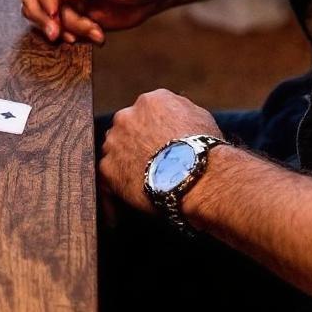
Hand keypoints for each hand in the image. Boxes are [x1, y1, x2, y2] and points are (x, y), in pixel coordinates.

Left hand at [101, 89, 220, 213]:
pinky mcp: (108, 168)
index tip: (158, 142)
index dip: (151, 130)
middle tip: (150, 162)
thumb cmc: (205, 150)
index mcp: (150, 102)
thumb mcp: (200, 117)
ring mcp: (113, 143)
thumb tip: (176, 116)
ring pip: (114, 152)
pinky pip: (106, 181)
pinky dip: (114, 192)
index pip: (144, 113)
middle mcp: (126, 117)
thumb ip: (180, 111)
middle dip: (134, 144)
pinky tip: (120, 209)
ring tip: (140, 183)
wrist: (197, 175)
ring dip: (124, 164)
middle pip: (125, 130)